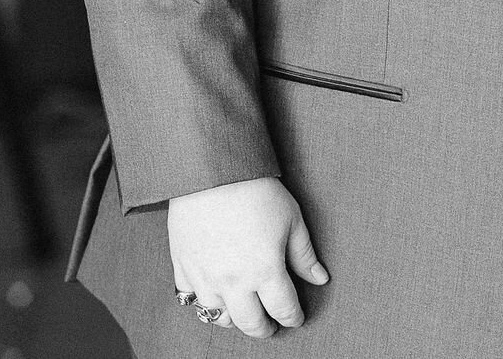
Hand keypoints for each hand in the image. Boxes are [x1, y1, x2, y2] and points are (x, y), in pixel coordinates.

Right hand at [169, 176, 328, 338]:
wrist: (213, 173)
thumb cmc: (256, 192)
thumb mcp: (292, 221)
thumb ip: (304, 255)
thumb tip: (320, 279)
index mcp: (265, 271)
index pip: (283, 308)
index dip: (293, 317)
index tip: (296, 319)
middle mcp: (233, 282)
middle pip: (250, 323)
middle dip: (264, 329)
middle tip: (271, 326)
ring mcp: (204, 278)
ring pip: (217, 317)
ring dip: (233, 320)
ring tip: (244, 313)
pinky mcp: (182, 267)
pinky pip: (189, 299)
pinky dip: (203, 304)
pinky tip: (213, 298)